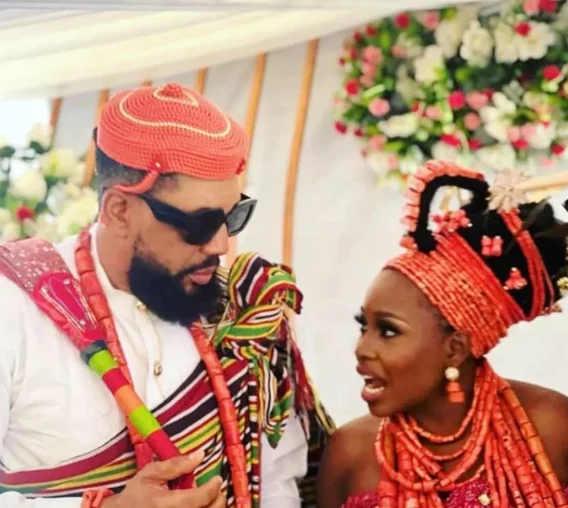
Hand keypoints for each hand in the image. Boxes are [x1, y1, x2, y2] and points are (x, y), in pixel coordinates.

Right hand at [102, 450, 225, 507]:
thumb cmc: (137, 493)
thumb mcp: (151, 473)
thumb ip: (176, 465)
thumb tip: (200, 455)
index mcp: (164, 504)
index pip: (198, 499)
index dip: (212, 488)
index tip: (216, 478)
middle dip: (217, 499)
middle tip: (214, 489)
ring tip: (208, 499)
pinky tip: (202, 506)